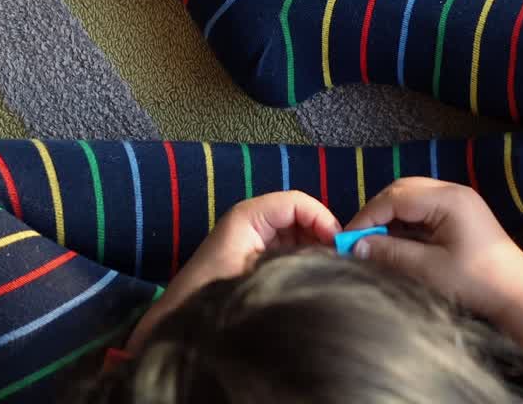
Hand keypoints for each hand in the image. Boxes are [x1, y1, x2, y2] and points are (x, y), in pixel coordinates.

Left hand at [126, 191, 340, 350]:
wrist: (181, 319)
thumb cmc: (214, 293)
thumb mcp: (259, 274)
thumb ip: (297, 260)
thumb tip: (335, 257)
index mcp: (248, 217)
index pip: (296, 202)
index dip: (322, 218)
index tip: (339, 246)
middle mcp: (252, 221)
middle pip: (300, 215)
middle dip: (322, 235)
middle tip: (340, 262)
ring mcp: (255, 239)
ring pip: (298, 233)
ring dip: (316, 249)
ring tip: (330, 271)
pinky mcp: (257, 257)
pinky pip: (290, 249)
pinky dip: (305, 259)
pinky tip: (313, 277)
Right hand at [346, 178, 522, 347]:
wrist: (519, 296)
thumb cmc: (477, 282)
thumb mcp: (428, 269)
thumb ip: (390, 253)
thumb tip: (355, 246)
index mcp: (449, 199)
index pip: (395, 197)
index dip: (367, 217)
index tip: (347, 239)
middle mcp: (453, 191)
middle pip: (401, 191)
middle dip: (376, 213)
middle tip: (358, 239)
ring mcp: (458, 201)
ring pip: (410, 199)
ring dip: (390, 218)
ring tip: (374, 243)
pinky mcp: (459, 215)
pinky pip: (423, 210)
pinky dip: (405, 224)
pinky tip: (395, 244)